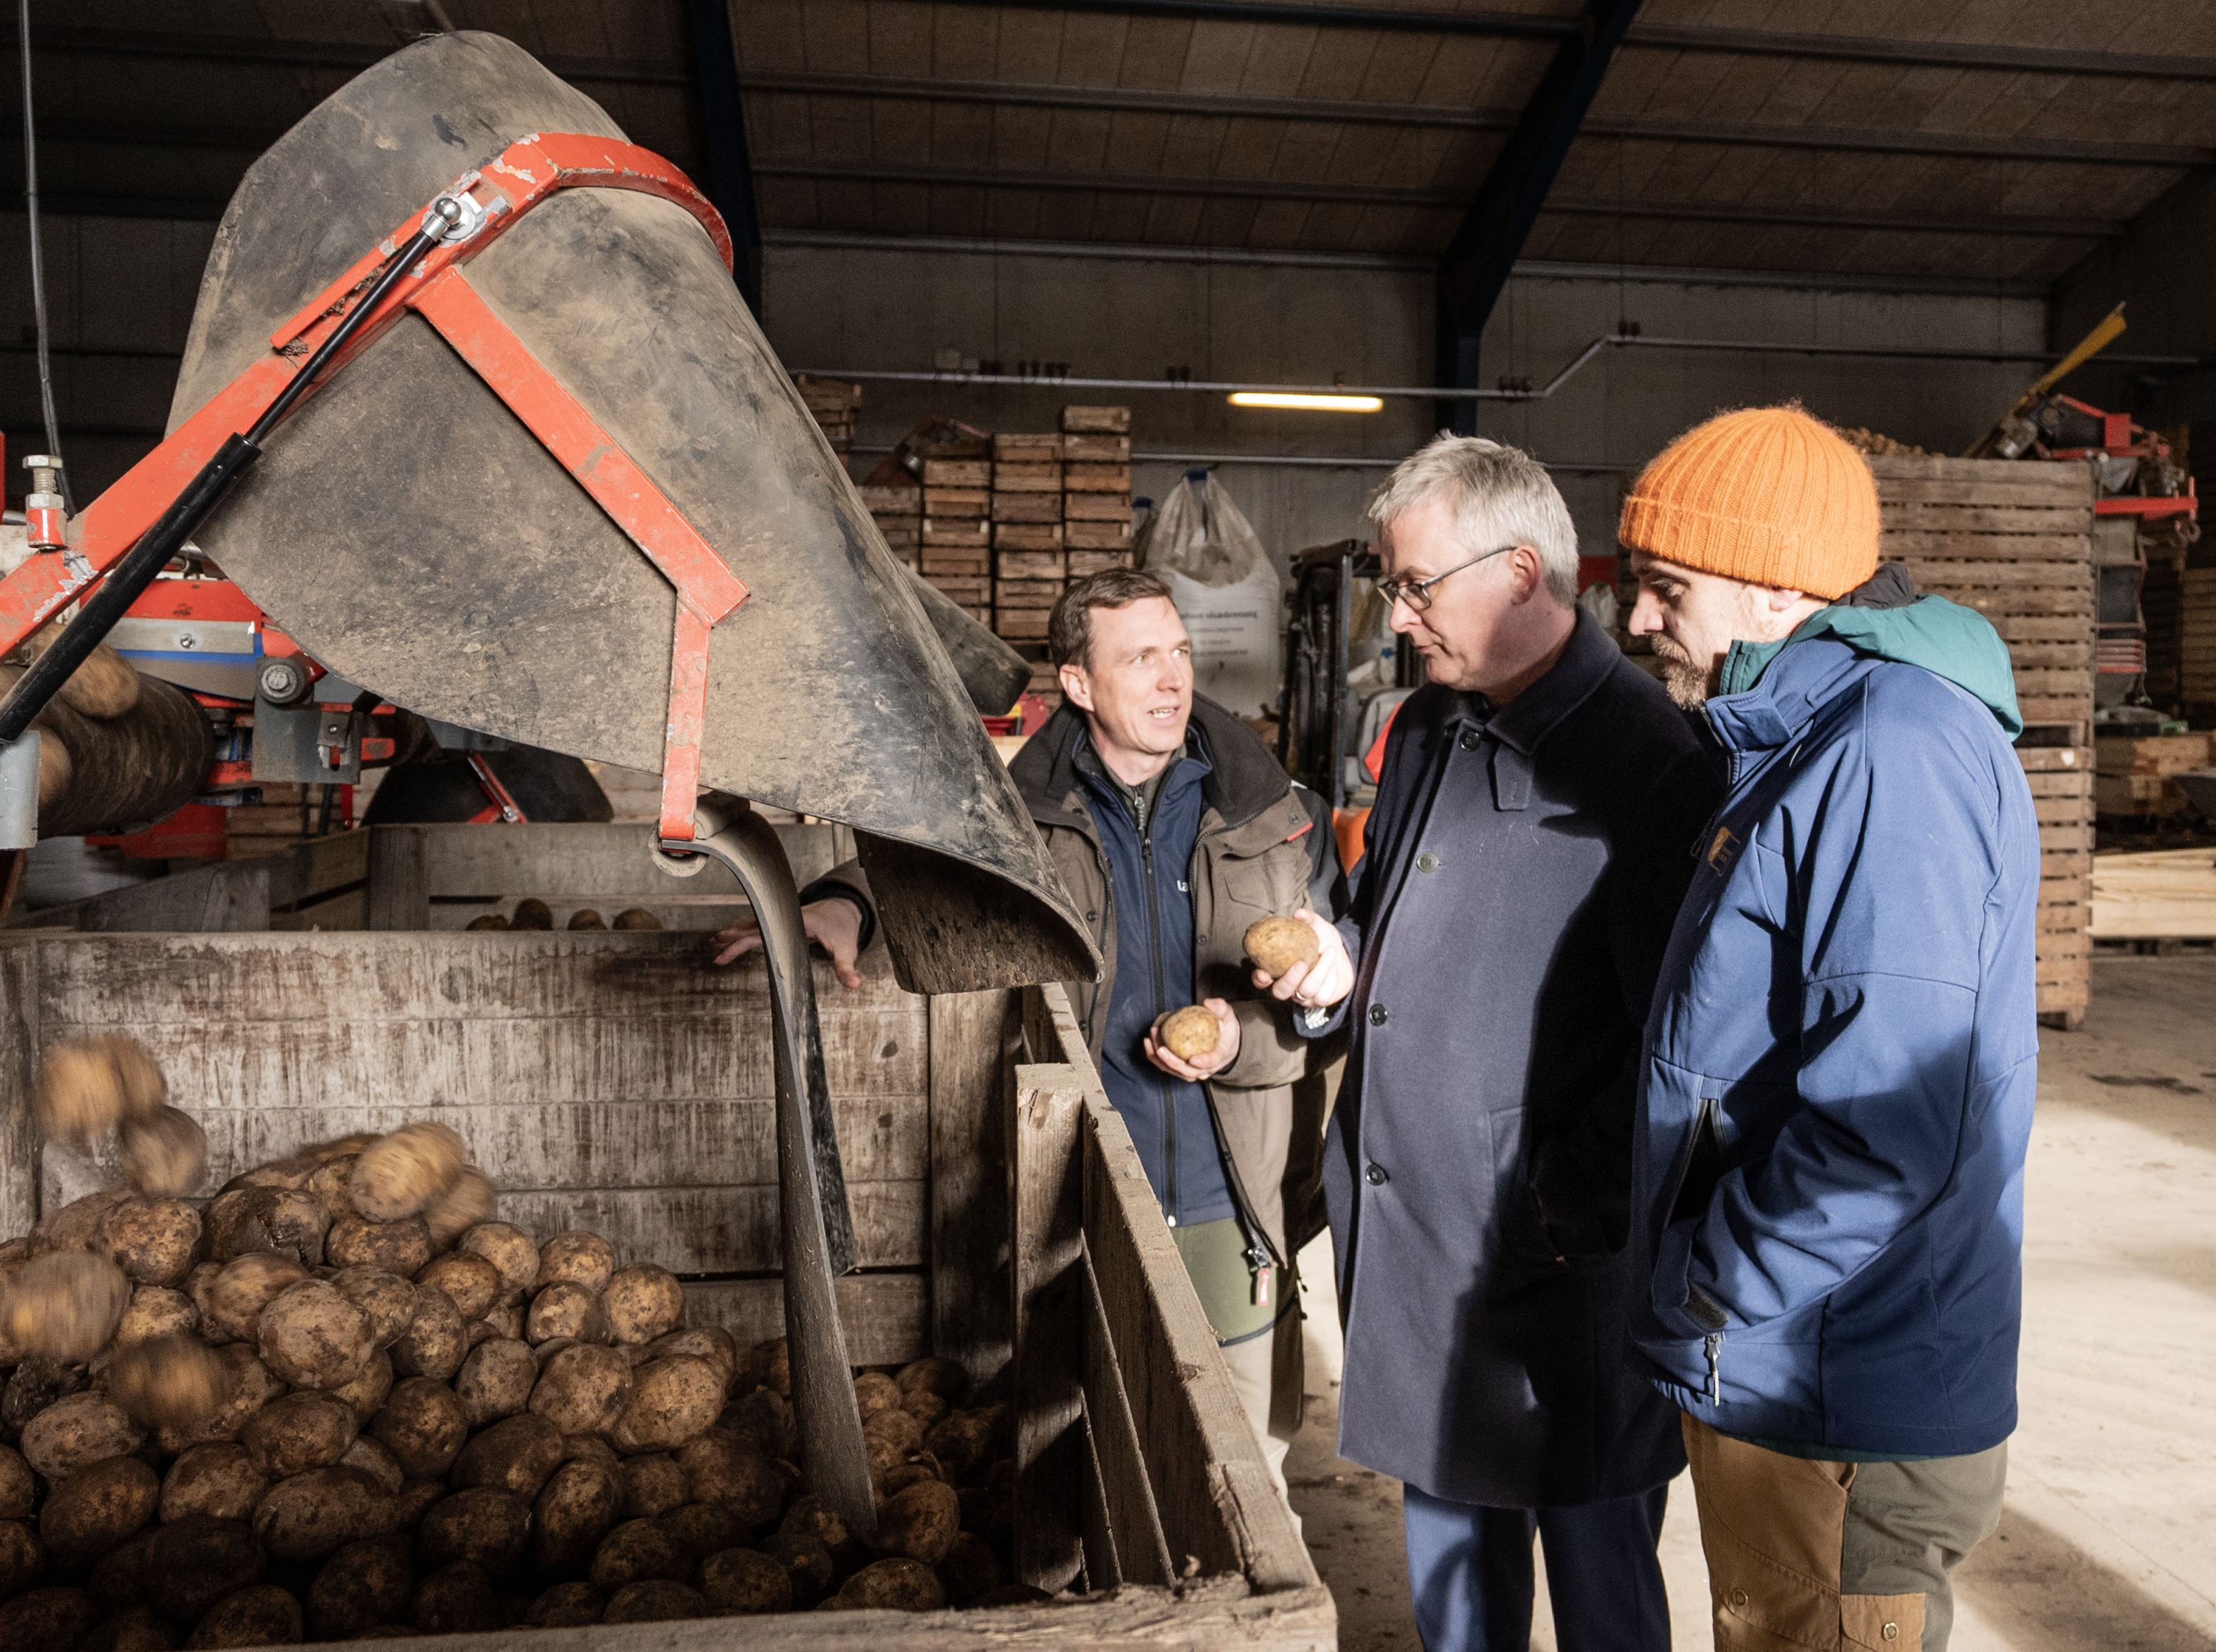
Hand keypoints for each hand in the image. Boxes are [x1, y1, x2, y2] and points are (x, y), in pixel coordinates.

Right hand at [711, 897, 864, 988]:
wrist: (843, 910)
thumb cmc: (843, 929)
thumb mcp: (847, 949)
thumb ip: (847, 968)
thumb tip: (854, 984)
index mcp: (802, 922)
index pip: (775, 927)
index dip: (755, 931)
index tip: (738, 936)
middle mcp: (788, 918)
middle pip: (759, 925)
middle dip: (738, 933)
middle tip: (717, 942)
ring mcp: (782, 920)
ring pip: (754, 926)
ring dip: (735, 934)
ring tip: (714, 944)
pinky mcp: (779, 924)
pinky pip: (758, 929)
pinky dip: (743, 935)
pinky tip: (729, 943)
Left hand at [1143, 998, 1240, 1081]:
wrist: (1224, 1042)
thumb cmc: (1226, 1028)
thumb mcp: (1228, 1015)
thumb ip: (1220, 1008)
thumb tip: (1208, 1003)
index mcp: (1220, 1056)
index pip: (1212, 1062)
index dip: (1204, 1062)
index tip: (1193, 1059)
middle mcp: (1206, 1068)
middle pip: (1188, 1071)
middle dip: (1173, 1062)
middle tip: (1161, 1048)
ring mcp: (1193, 1071)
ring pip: (1175, 1071)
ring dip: (1160, 1059)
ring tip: (1151, 1040)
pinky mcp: (1182, 1069)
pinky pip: (1166, 1066)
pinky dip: (1155, 1057)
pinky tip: (1148, 1042)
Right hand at [1251, 908, 1353, 1009]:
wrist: (1344, 954)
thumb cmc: (1323, 941)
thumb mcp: (1317, 927)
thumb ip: (1308, 919)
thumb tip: (1299, 913)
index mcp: (1278, 969)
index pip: (1262, 980)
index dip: (1259, 979)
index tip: (1263, 972)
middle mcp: (1289, 986)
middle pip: (1280, 992)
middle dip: (1290, 980)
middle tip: (1302, 963)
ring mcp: (1304, 996)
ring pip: (1306, 991)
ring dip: (1320, 971)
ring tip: (1330, 951)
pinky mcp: (1320, 1000)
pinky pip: (1323, 996)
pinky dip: (1331, 979)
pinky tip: (1334, 967)